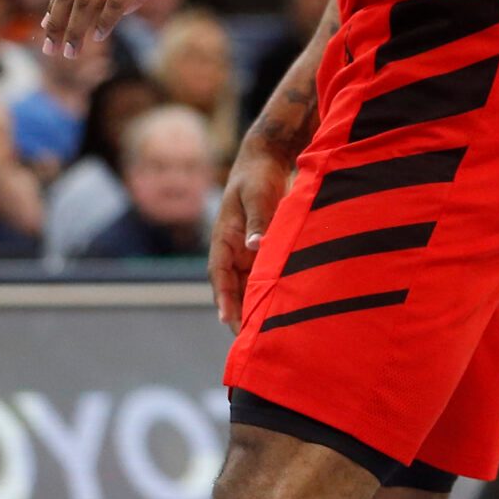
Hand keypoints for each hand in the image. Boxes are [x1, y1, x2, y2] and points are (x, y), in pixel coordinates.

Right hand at [212, 136, 292, 332]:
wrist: (265, 159)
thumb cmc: (258, 175)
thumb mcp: (257, 194)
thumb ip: (258, 220)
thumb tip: (255, 246)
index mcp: (223, 238)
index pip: (220, 275)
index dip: (224, 299)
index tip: (229, 320)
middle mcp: (231, 249)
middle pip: (232, 287)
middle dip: (238, 312)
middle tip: (249, 339)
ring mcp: (245, 251)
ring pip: (246, 285)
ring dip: (252, 306)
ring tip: (264, 333)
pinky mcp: (260, 249)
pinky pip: (261, 276)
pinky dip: (266, 292)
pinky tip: (278, 310)